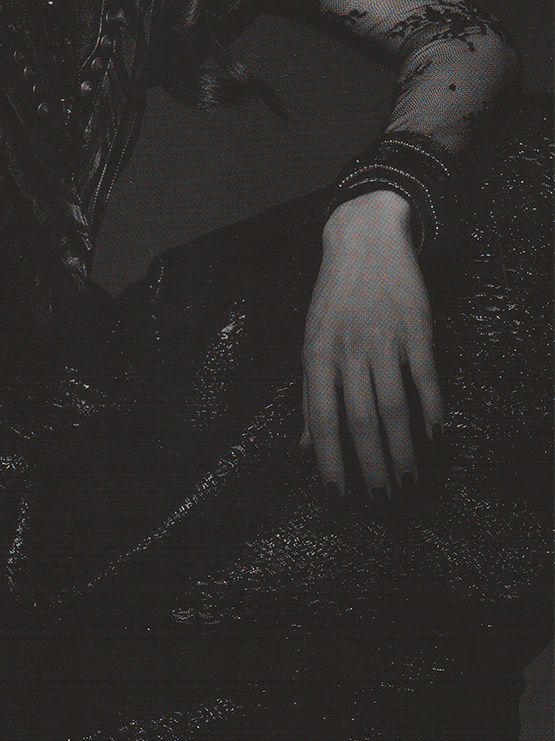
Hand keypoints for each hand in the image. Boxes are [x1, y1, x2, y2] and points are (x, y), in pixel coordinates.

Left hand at [300, 189, 443, 496]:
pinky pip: (425, 377)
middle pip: (360, 420)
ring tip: (410, 479)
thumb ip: (312, 394)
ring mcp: (383, 339)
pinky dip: (431, 409)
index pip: (322, 418)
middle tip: (383, 498)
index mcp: (317, 355)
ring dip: (403, 449)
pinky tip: (435, 435)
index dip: (330, 458)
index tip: (338, 493)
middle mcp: (348, 350)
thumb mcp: (313, 341)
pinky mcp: (416, 329)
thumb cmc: (335, 298)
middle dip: (372, 465)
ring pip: (394, 406)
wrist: (365, 242)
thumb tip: (305, 445)